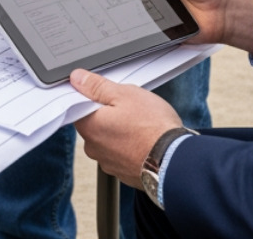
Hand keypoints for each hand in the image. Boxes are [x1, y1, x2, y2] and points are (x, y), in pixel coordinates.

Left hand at [70, 69, 182, 187]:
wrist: (175, 160)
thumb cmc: (152, 127)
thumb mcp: (124, 94)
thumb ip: (96, 86)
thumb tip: (77, 79)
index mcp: (89, 127)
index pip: (77, 107)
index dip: (92, 97)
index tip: (107, 92)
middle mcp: (94, 149)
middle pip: (94, 124)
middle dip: (108, 114)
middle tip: (129, 107)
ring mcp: (108, 163)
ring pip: (108, 139)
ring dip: (120, 131)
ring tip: (141, 125)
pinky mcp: (124, 173)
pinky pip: (122, 154)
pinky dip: (130, 146)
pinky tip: (145, 140)